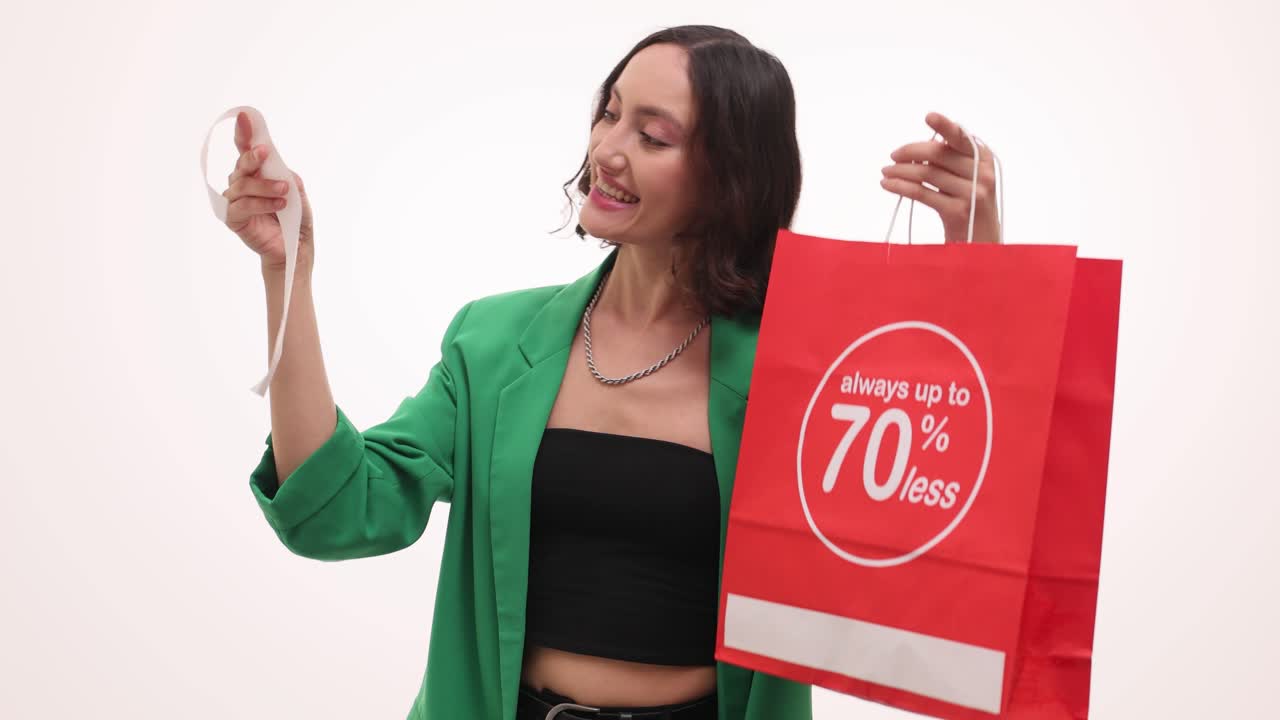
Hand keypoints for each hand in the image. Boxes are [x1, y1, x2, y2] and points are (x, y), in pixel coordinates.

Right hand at [220, 110, 314, 270]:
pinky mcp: (233, 219)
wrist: (296, 249)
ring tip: (284, 192)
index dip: (244, 133)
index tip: (245, 117)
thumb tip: (281, 168)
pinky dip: (260, 204)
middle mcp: (242, 184)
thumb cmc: (296, 220)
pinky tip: (278, 205)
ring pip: (242, 185)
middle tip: (264, 153)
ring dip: (264, 186)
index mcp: (256, 174)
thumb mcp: (298, 194)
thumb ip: (288, 178)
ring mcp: (235, 201)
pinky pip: (241, 206)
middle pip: (241, 164)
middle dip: (251, 157)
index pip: (246, 149)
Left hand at [880, 112, 999, 243]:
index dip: (945, 126)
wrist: (981, 246)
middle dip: (910, 152)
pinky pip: (922, 193)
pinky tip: (887, 185)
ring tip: (885, 172)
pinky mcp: (958, 211)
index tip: (928, 116)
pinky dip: (900, 187)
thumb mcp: (968, 181)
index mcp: (985, 159)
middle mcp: (982, 173)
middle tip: (892, 156)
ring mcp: (972, 193)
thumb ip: (951, 162)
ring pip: (926, 173)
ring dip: (900, 171)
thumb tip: (916, 150)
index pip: (961, 138)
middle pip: (938, 154)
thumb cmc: (969, 208)